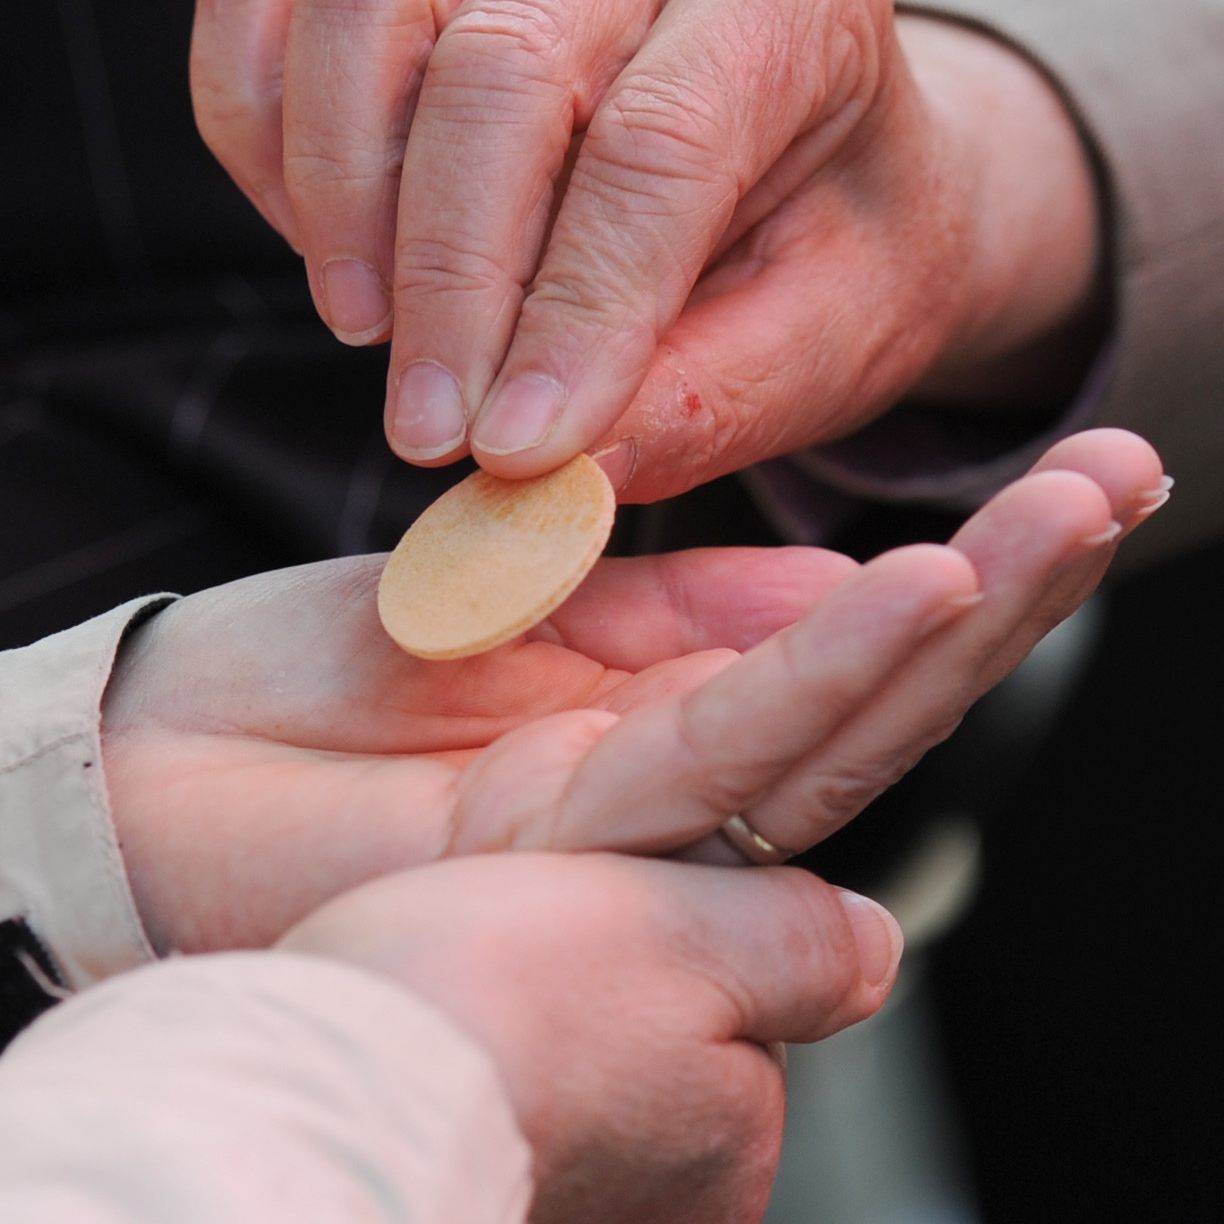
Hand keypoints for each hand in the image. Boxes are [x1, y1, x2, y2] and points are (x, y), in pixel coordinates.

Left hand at [101, 429, 1165, 952]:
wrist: (161, 762)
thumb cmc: (314, 682)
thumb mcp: (514, 599)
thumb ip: (673, 603)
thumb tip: (838, 582)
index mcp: (655, 716)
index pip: (841, 653)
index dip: (962, 573)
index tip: (1053, 482)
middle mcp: (667, 785)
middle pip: (870, 696)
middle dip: (1009, 592)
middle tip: (1119, 482)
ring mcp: (627, 826)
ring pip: (830, 731)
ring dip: (959, 623)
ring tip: (1067, 516)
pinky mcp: (561, 837)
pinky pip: (718, 745)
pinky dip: (822, 663)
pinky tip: (922, 584)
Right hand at [190, 5, 1098, 496]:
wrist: (804, 158)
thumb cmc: (826, 254)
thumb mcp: (815, 342)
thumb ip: (703, 403)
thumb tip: (556, 479)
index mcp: (792, 15)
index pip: (658, 148)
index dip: (573, 310)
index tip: (511, 450)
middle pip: (499, 71)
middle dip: (445, 275)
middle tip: (430, 431)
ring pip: (364, 18)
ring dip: (340, 202)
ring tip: (372, 335)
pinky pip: (273, 13)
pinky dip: (268, 136)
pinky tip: (340, 251)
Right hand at [278, 852, 901, 1223]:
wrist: (300, 1095)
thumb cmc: (476, 1011)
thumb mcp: (667, 931)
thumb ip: (790, 941)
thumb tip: (874, 942)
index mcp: (728, 1138)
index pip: (748, 1000)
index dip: (683, 920)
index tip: (615, 894)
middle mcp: (669, 1203)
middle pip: (671, 1036)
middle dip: (621, 973)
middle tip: (528, 936)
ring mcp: (588, 1206)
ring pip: (596, 1063)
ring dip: (551, 1010)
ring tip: (475, 980)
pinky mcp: (501, 1188)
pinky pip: (524, 1095)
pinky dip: (497, 1051)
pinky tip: (448, 1024)